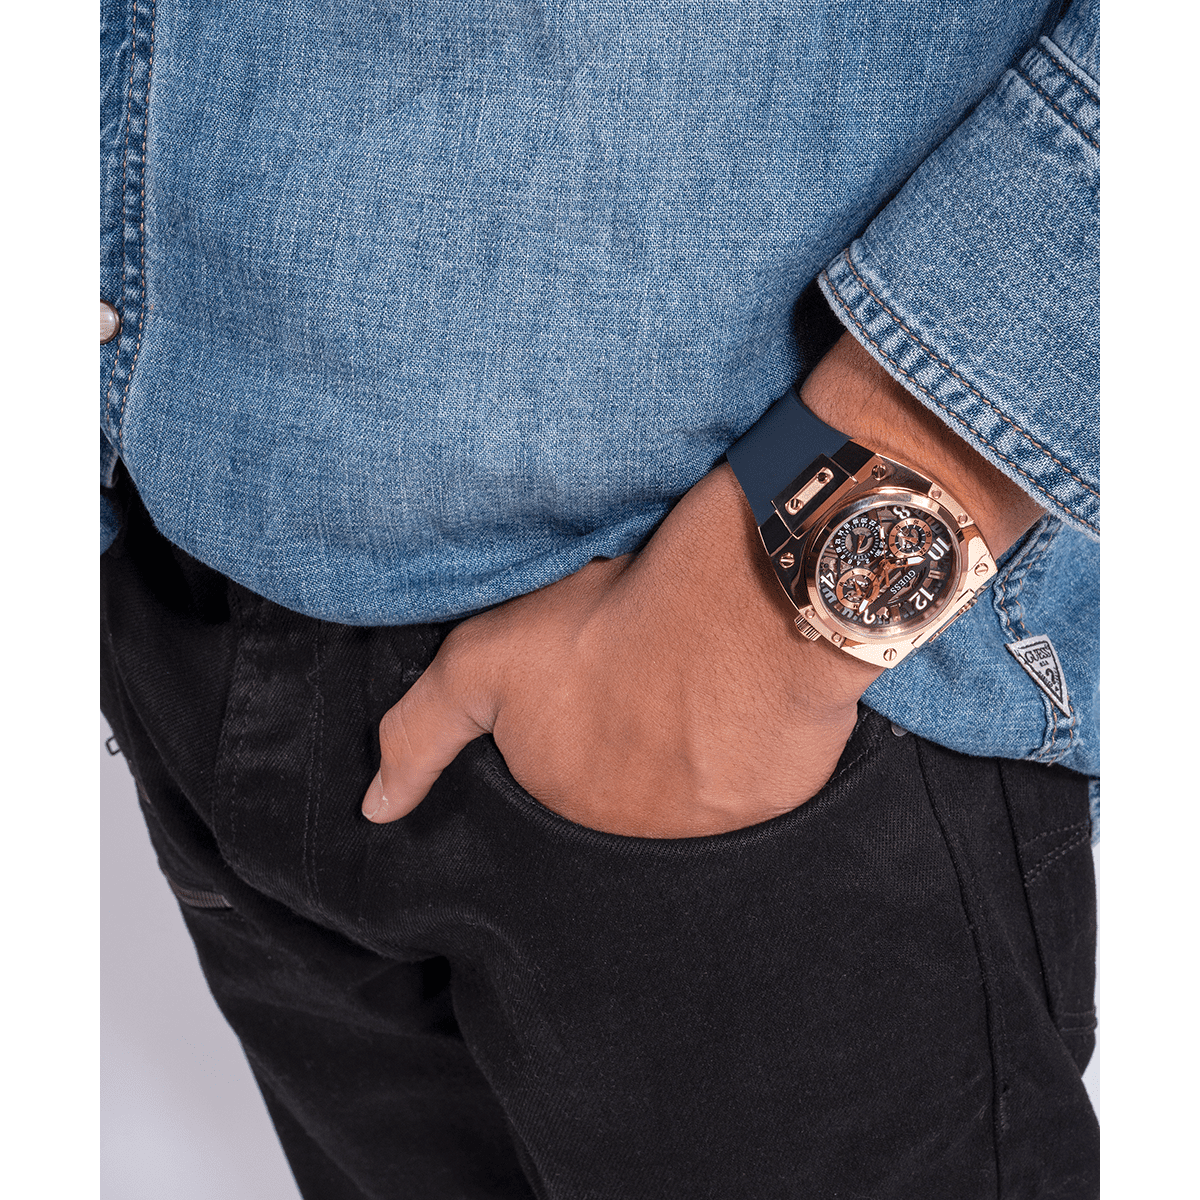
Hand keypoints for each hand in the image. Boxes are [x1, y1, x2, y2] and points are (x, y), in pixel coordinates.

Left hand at [361, 333, 1043, 837]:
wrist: (738, 611)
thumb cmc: (608, 626)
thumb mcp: (484, 662)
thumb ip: (422, 735)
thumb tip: (375, 809)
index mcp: (563, 807)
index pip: (560, 796)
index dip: (576, 739)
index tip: (597, 698)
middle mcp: (630, 842)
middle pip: (623, 804)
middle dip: (631, 756)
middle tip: (648, 688)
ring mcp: (706, 835)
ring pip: (689, 802)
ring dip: (692, 757)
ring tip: (698, 690)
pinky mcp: (775, 812)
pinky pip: (754, 794)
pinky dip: (748, 757)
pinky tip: (746, 705)